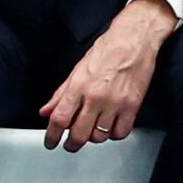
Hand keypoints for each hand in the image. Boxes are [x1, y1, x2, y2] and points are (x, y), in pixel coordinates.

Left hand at [36, 0, 175, 151]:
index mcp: (79, 86)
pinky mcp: (132, 106)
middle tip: (71, 143)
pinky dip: (114, 134)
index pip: (59, 119)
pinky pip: (120, 133)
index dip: (52, 136)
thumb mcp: (78, 69)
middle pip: (79, 134)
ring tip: (94, 127)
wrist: (135, 38)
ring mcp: (115, 103)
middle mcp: (95, 96)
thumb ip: (61, 94)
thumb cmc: (108, 49)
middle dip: (72, 144)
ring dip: (94, 136)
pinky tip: (111, 126)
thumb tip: (46, 111)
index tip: (50, 142)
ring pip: (99, 136)